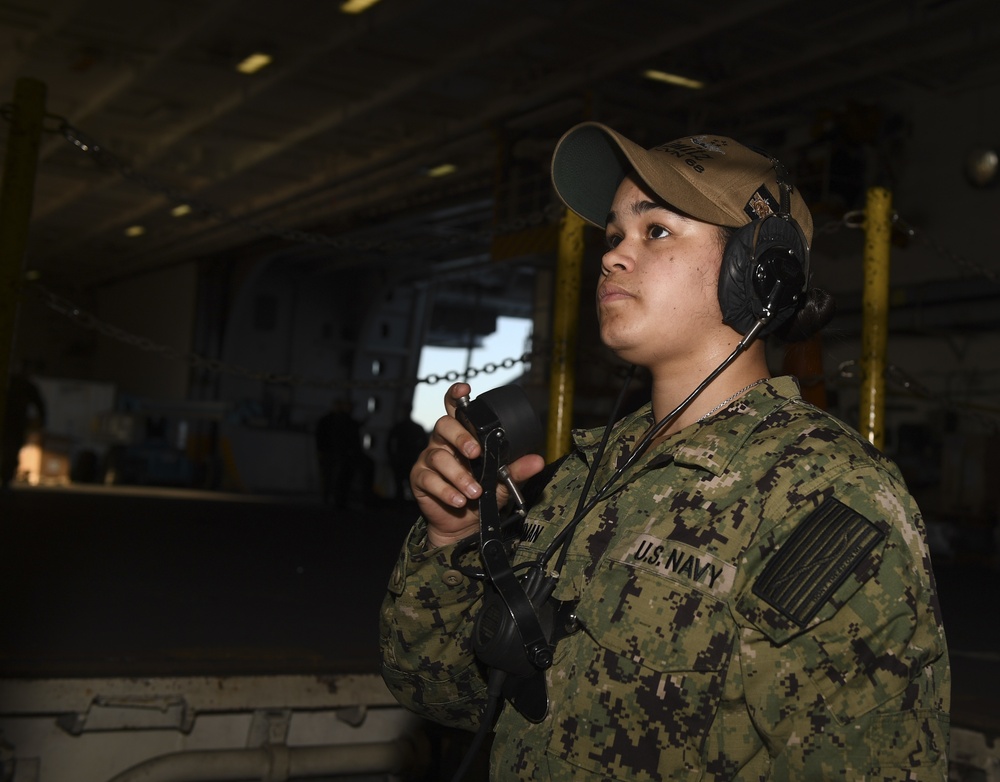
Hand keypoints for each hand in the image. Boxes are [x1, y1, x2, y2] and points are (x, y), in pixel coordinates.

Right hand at [409, 382, 545, 548]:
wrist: (465, 525)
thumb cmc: (482, 493)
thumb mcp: (503, 481)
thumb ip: (517, 469)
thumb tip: (537, 460)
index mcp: (462, 434)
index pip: (455, 407)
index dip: (456, 395)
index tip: (465, 390)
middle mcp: (443, 441)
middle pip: (444, 425)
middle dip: (460, 437)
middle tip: (476, 454)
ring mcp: (429, 459)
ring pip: (438, 457)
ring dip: (459, 476)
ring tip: (474, 492)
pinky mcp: (420, 478)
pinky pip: (429, 479)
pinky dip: (446, 491)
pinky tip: (459, 500)